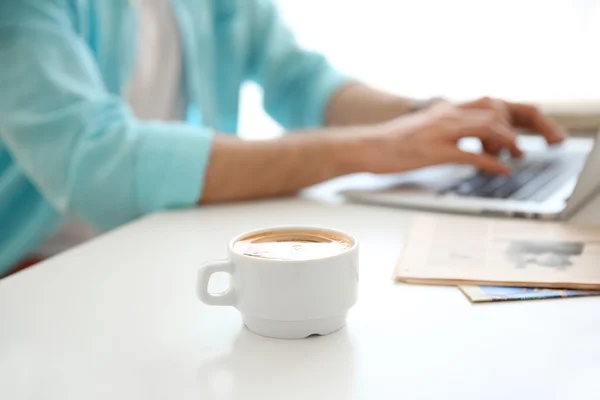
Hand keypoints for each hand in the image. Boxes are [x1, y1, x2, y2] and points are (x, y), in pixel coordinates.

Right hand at [361, 98, 565, 174]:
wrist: (366, 146)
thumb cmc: (389, 142)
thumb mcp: (422, 127)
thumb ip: (442, 127)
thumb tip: (460, 138)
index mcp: (444, 109)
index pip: (487, 103)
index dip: (506, 117)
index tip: (513, 133)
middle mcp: (446, 115)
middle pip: (495, 112)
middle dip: (513, 128)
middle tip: (517, 148)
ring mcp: (441, 132)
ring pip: (490, 128)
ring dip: (509, 142)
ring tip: (515, 156)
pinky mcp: (435, 152)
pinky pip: (473, 156)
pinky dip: (493, 164)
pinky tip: (501, 171)